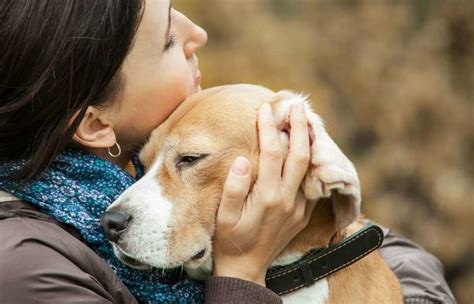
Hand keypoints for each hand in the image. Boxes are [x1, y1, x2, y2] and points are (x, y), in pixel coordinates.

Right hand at [212, 101, 315, 285]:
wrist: (247, 267)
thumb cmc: (230, 239)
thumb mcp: (224, 217)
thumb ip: (234, 188)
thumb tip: (242, 160)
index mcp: (267, 197)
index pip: (272, 153)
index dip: (269, 128)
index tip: (265, 109)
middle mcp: (288, 199)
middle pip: (300, 154)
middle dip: (299, 126)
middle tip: (297, 104)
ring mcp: (299, 207)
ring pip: (310, 167)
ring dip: (310, 141)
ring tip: (307, 119)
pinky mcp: (304, 213)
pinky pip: (312, 182)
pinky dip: (311, 161)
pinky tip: (307, 148)